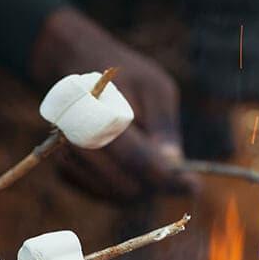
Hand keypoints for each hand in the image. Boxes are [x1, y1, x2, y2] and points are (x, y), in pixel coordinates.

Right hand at [29, 8, 198, 200]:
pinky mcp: (65, 171)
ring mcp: (67, 158)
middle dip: (155, 183)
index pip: (137, 160)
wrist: (75, 64)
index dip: (167, 178)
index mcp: (100, 114)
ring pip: (116, 195)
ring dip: (140, 185)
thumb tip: (174, 164)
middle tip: (176, 171)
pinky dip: (122, 185)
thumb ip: (163, 126)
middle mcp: (77, 140)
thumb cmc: (123, 75)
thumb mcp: (154, 87)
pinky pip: (103, 194)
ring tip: (151, 157)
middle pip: (127, 185)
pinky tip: (130, 162)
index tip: (193, 186)